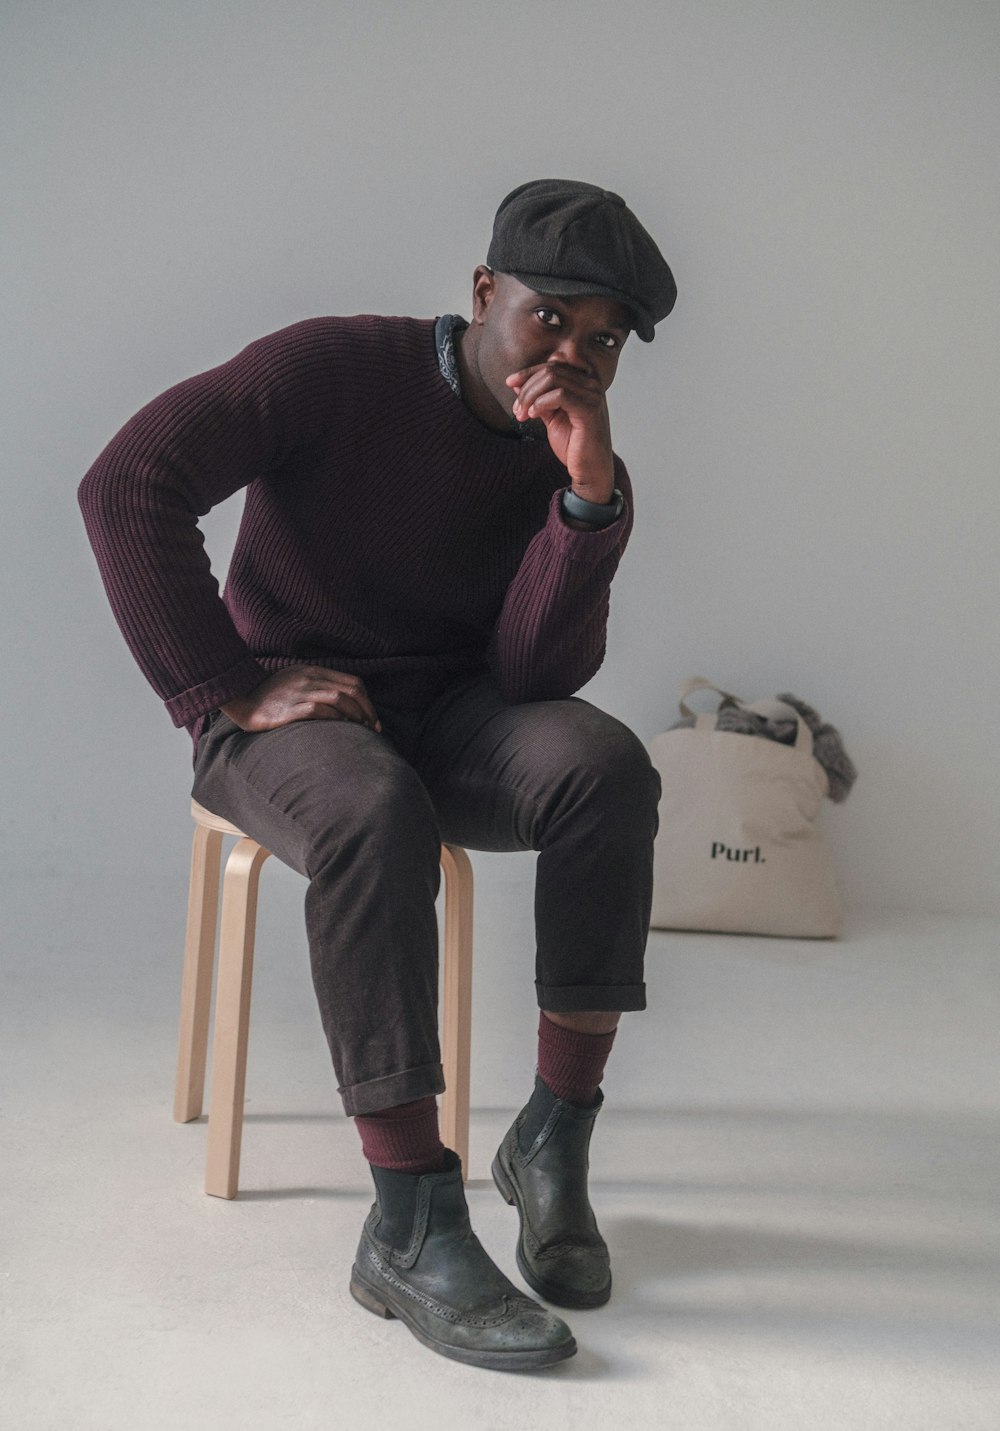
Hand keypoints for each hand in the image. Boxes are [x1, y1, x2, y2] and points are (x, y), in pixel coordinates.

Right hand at [220, 666, 381, 732]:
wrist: (238, 696)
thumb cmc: (267, 694)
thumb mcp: (294, 681)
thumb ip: (316, 685)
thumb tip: (342, 703)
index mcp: (313, 671)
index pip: (352, 683)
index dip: (367, 701)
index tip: (372, 718)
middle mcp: (309, 679)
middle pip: (351, 691)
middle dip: (368, 711)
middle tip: (373, 728)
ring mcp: (300, 692)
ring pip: (340, 699)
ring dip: (356, 716)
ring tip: (361, 731)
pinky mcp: (289, 709)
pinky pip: (320, 710)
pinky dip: (336, 719)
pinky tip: (341, 729)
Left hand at [506, 360, 614, 501]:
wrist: (589, 470)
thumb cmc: (573, 444)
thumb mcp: (551, 416)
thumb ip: (538, 398)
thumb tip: (516, 383)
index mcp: (585, 380)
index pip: (553, 363)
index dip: (529, 371)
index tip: (510, 383)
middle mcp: (592, 383)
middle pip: (551, 369)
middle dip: (527, 387)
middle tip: (516, 409)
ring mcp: (593, 395)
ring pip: (553, 379)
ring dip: (530, 396)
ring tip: (522, 414)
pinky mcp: (589, 409)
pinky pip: (560, 395)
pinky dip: (541, 403)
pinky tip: (533, 416)